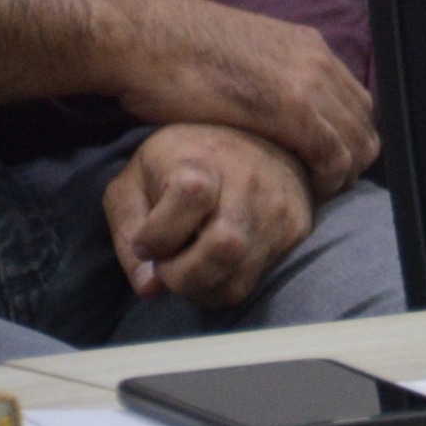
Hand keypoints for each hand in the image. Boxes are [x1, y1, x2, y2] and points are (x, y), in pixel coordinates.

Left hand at [103, 122, 315, 310]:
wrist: (254, 138)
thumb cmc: (177, 165)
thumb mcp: (133, 183)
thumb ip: (128, 232)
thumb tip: (150, 288)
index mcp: (202, 159)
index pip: (191, 196)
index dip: (158, 235)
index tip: (145, 242)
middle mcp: (250, 182)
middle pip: (223, 249)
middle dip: (181, 276)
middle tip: (169, 262)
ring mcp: (279, 209)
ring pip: (236, 283)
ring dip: (201, 287)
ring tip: (191, 263)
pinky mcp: (297, 231)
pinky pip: (252, 283)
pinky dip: (225, 282)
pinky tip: (217, 259)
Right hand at [110, 0, 377, 197]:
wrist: (142, 37)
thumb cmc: (171, 54)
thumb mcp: (237, 59)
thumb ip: (264, 77)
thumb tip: (267, 106)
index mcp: (308, 45)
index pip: (355, 99)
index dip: (348, 136)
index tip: (327, 166)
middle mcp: (319, 59)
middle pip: (364, 120)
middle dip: (352, 158)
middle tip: (326, 187)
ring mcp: (309, 81)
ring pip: (357, 139)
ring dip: (344, 173)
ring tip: (316, 194)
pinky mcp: (291, 107)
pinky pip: (333, 153)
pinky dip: (329, 178)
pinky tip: (308, 192)